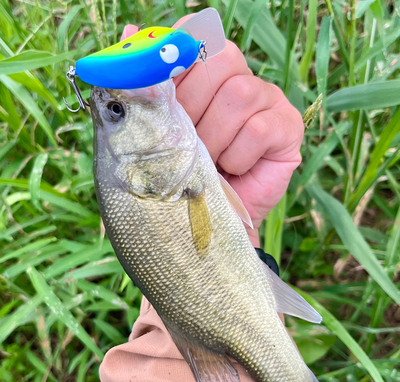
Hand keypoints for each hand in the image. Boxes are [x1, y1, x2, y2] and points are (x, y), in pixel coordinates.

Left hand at [121, 19, 303, 246]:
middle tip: (183, 141)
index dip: (175, 56)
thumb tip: (129, 31)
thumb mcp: (149, 132)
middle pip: (220, 57)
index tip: (157, 86)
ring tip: (207, 163)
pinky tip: (232, 170)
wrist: (203, 221)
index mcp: (204, 72)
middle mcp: (239, 77)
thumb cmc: (176, 176)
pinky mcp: (288, 128)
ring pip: (240, 94)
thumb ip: (141, 86)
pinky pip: (258, 128)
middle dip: (192, 105)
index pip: (196, 35)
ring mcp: (267, 100)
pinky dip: (236, 155)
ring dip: (213, 137)